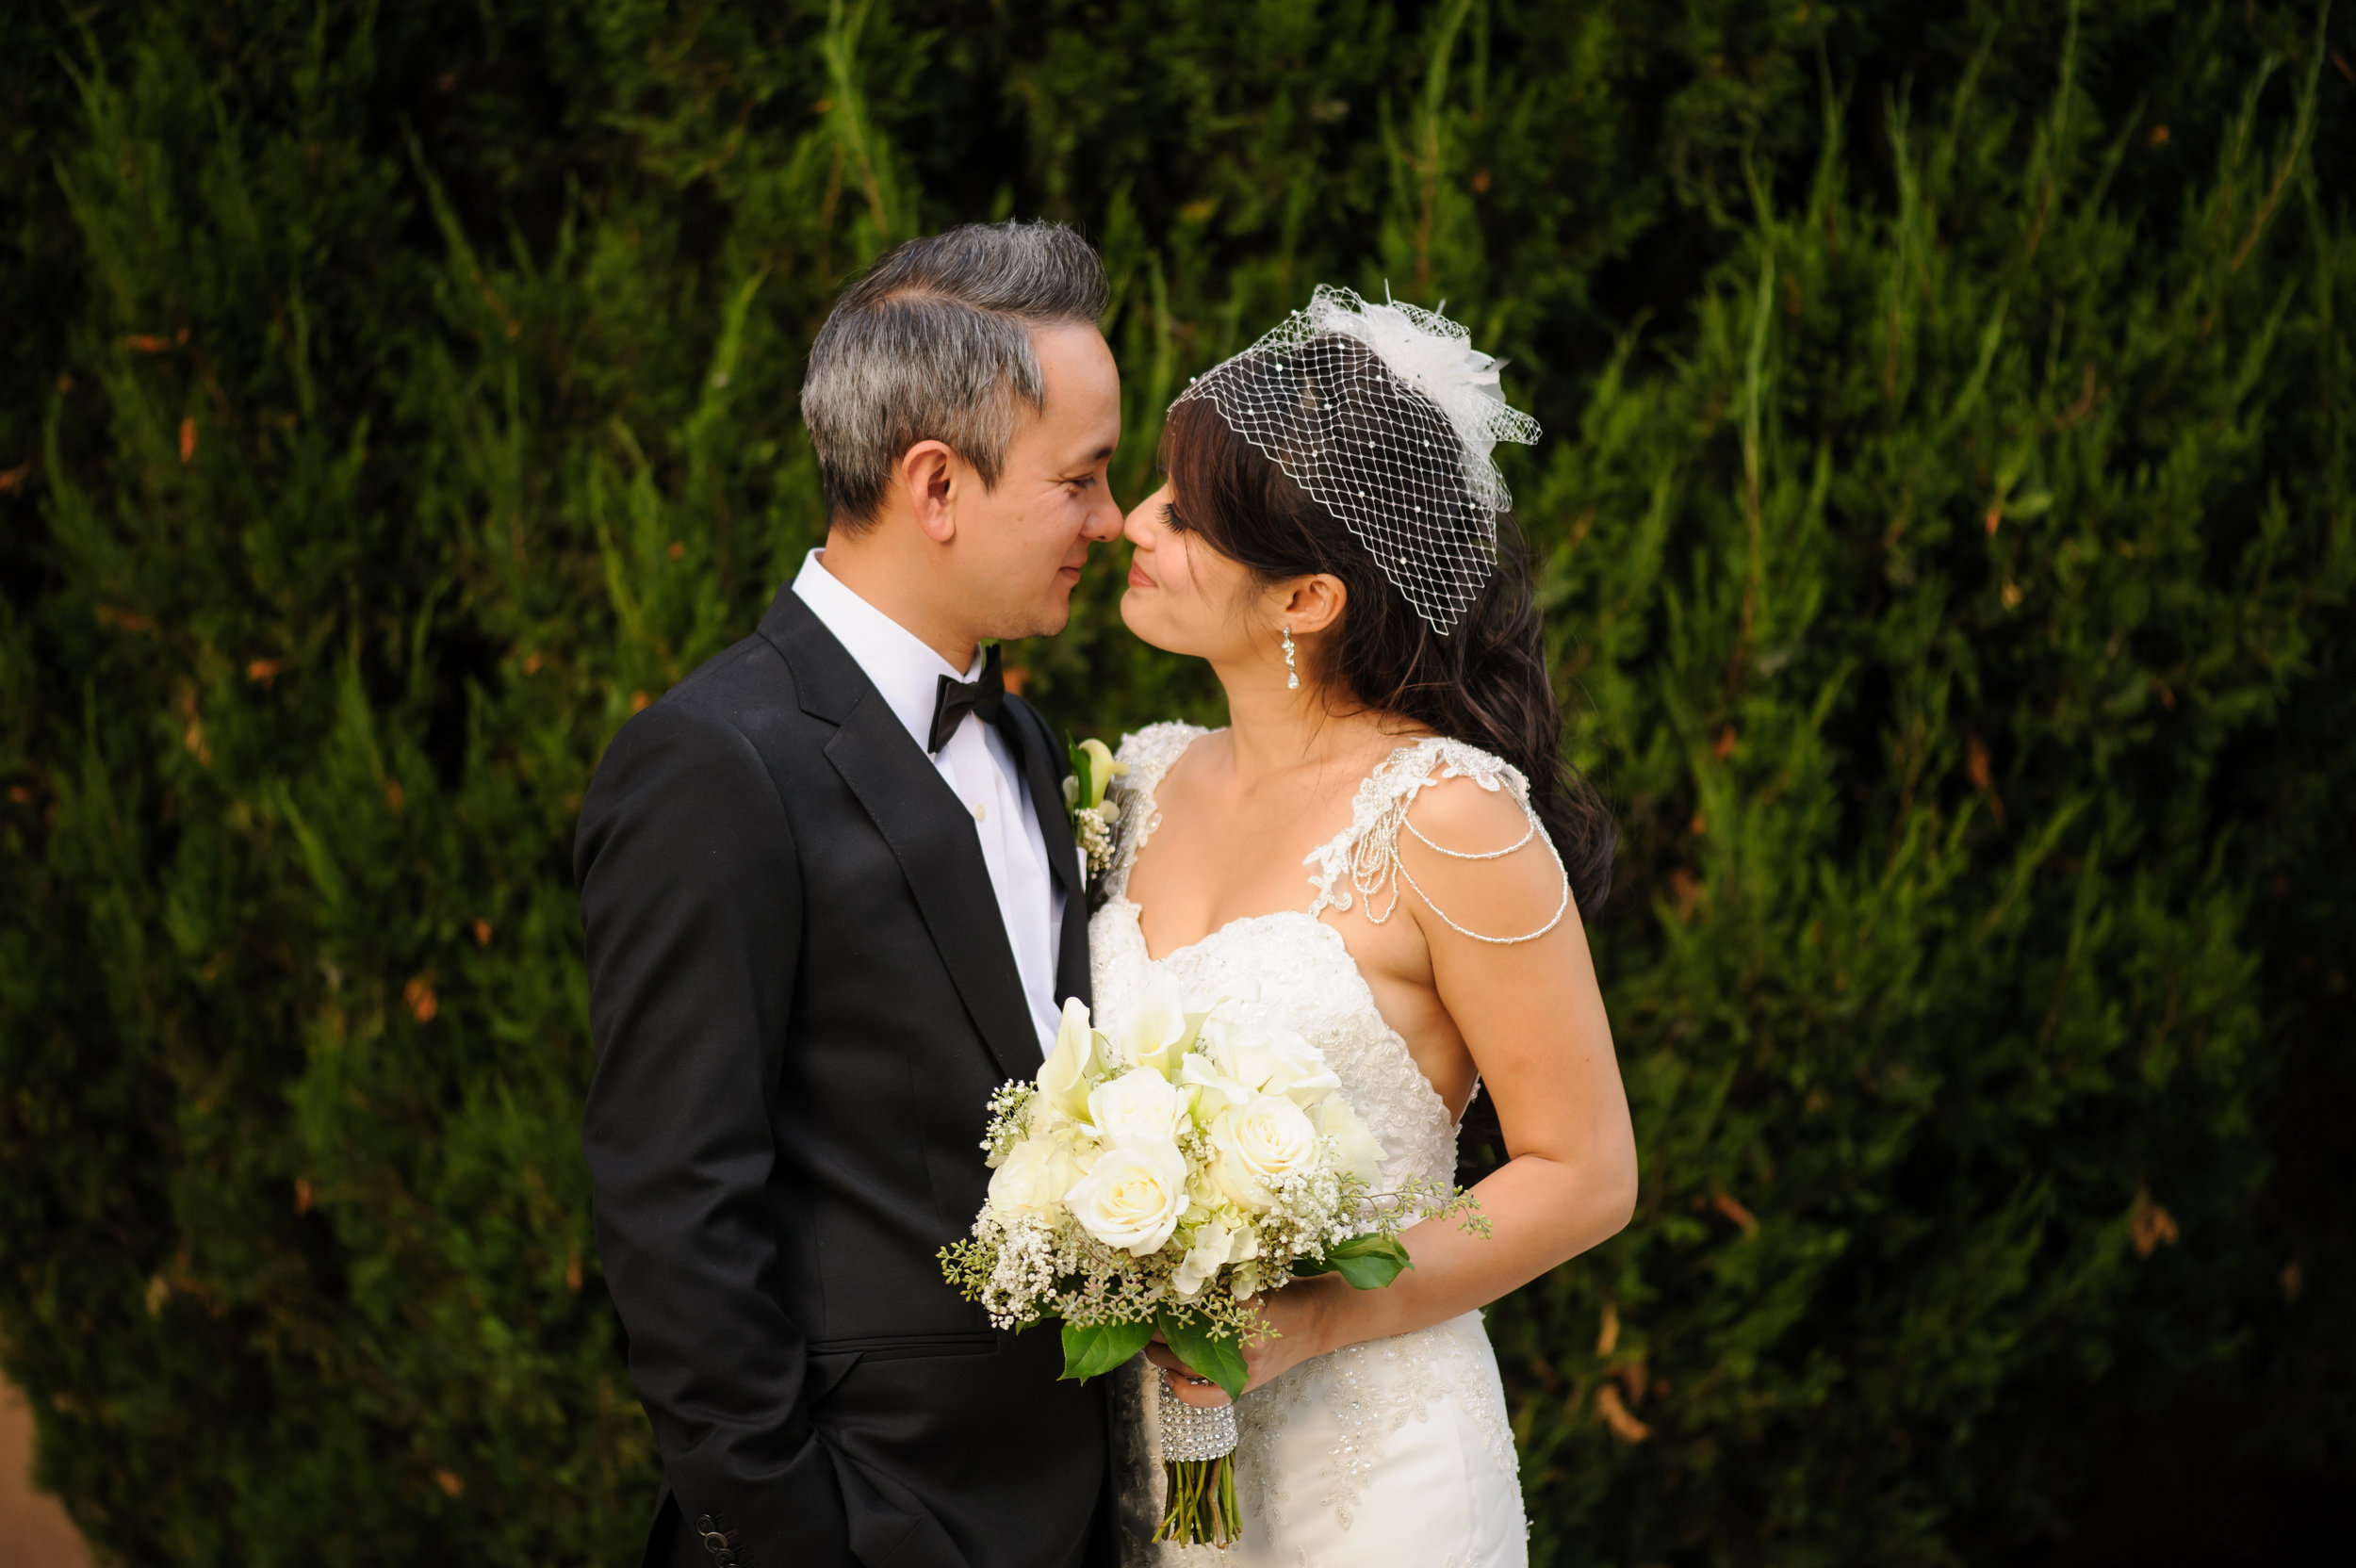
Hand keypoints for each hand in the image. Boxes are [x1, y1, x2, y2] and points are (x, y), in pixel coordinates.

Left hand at [1145, 1273, 1344, 1407]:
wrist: (1319, 1317)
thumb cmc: (1284, 1290)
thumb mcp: (1250, 1276)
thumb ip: (1215, 1282)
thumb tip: (1168, 1284)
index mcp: (1242, 1306)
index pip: (1189, 1308)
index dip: (1163, 1307)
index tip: (1146, 1299)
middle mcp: (1243, 1340)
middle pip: (1183, 1340)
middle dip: (1156, 1332)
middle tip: (1140, 1321)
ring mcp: (1246, 1366)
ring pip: (1189, 1366)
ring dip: (1162, 1357)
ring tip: (1148, 1344)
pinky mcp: (1249, 1383)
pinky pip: (1210, 1397)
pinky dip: (1186, 1392)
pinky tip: (1171, 1379)